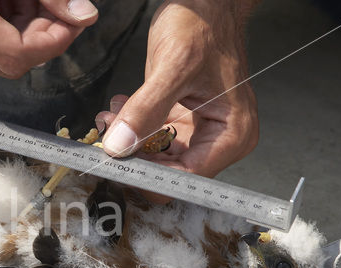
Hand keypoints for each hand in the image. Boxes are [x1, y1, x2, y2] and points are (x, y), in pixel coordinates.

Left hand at [98, 0, 259, 202]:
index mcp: (232, 134)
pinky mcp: (183, 122)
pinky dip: (133, 127)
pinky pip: (152, 138)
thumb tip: (120, 147)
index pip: (187, 177)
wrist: (204, 2)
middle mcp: (220, 140)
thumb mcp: (172, 67)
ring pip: (156, 157)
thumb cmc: (203, 25)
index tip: (117, 165)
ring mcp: (200, 132)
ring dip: (129, 141)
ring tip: (112, 117)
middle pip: (171, 171)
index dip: (151, 176)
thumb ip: (145, 109)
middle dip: (136, 156)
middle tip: (109, 135)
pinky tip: (120, 110)